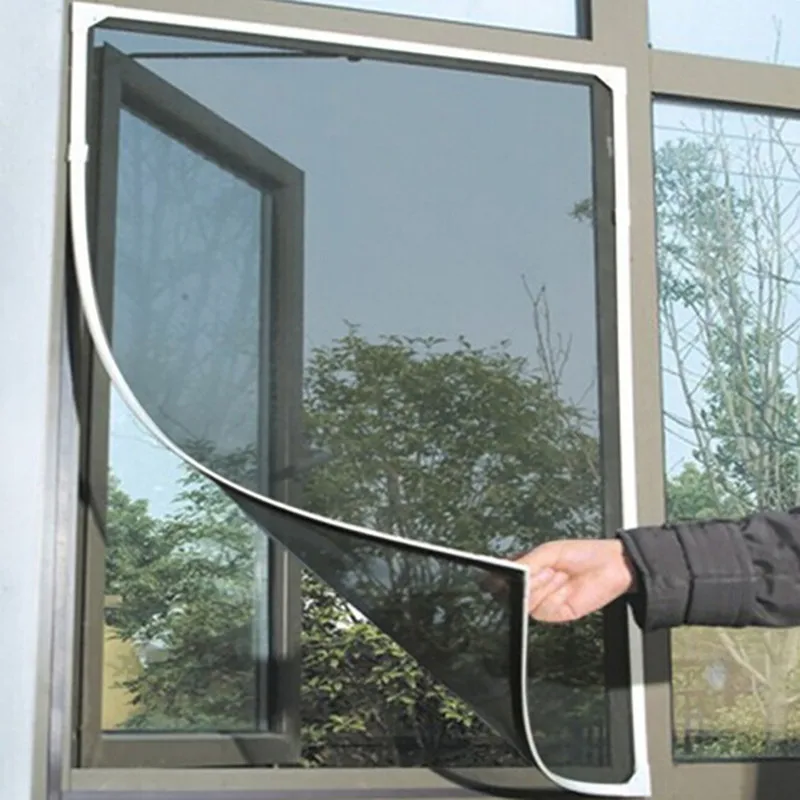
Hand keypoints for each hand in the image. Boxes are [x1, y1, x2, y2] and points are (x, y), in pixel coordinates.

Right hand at [514, 539, 635, 622]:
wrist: (611, 567)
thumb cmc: (584, 554)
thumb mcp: (550, 551)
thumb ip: (527, 561)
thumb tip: (509, 568)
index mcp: (529, 567)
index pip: (505, 575)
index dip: (504, 575)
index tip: (509, 571)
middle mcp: (534, 585)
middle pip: (513, 591)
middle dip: (528, 580)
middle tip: (544, 569)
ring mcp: (544, 599)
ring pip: (526, 602)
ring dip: (540, 589)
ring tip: (556, 575)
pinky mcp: (556, 613)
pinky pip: (541, 612)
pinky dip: (551, 600)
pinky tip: (563, 589)